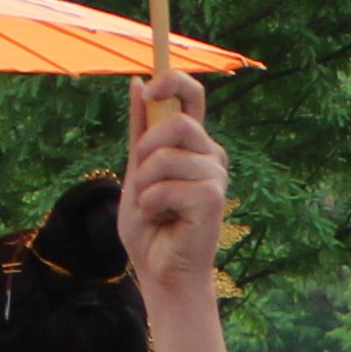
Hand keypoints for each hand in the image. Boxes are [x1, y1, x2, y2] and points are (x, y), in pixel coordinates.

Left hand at [121, 75, 228, 290]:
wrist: (161, 271)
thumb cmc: (151, 227)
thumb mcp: (135, 171)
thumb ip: (139, 131)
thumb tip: (136, 83)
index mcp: (192, 144)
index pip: (193, 94)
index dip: (173, 80)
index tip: (149, 89)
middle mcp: (210, 155)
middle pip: (179, 121)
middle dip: (147, 149)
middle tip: (142, 179)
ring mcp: (215, 176)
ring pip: (167, 156)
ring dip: (145, 185)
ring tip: (152, 207)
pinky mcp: (213, 199)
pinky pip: (170, 186)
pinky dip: (152, 204)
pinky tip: (161, 219)